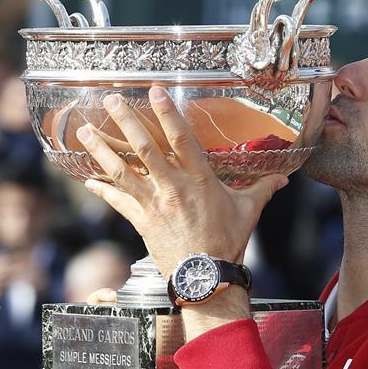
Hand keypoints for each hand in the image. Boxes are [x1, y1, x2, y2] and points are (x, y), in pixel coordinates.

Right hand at [50, 288, 190, 368]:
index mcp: (140, 346)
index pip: (151, 317)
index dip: (160, 304)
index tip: (171, 296)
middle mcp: (122, 338)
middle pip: (131, 308)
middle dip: (139, 295)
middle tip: (150, 291)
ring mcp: (101, 336)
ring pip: (110, 306)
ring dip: (118, 294)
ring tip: (127, 293)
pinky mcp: (82, 338)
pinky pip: (86, 311)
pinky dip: (96, 299)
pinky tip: (108, 298)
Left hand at [76, 87, 287, 277]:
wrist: (205, 276)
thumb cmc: (227, 242)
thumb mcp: (248, 211)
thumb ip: (262, 189)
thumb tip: (282, 180)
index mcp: (200, 179)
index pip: (181, 139)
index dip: (167, 114)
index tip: (154, 92)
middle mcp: (173, 187)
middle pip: (145, 149)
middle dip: (126, 122)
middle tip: (111, 100)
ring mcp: (155, 204)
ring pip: (123, 171)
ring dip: (102, 150)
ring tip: (85, 132)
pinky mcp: (142, 221)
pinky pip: (119, 201)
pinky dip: (103, 189)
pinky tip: (88, 180)